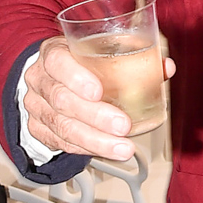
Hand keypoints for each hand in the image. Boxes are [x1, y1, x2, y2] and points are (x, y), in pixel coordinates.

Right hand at [23, 36, 174, 160]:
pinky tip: (107, 151)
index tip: (98, 91)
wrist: (48, 77)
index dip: (76, 77)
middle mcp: (41, 79)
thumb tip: (166, 67)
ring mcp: (36, 106)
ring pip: (62, 126)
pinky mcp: (38, 129)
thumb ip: (133, 57)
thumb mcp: (98, 51)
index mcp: (54, 53)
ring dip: (96, 140)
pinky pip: (62, 142)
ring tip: (123, 147)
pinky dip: (88, 149)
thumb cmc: (78, 63)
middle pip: (62, 99)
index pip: (57, 61)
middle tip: (123, 125)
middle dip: (96, 116)